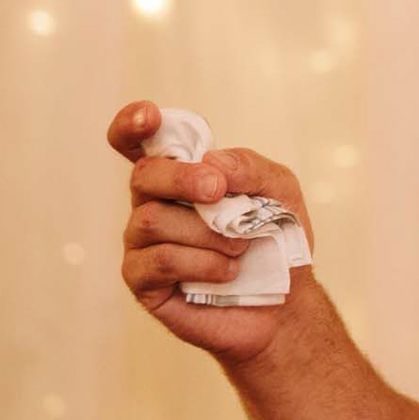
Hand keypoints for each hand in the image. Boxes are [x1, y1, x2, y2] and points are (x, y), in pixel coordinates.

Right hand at [107, 99, 316, 365]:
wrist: (285, 302)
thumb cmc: (276, 240)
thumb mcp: (279, 192)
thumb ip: (249, 168)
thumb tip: (209, 161)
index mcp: (181, 173)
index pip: (139, 140)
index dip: (133, 123)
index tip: (151, 116)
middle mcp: (154, 203)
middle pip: (144, 175)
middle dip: (180, 179)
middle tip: (217, 192)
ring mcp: (143, 242)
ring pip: (151, 219)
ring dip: (206, 232)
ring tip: (240, 247)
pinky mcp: (143, 280)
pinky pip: (157, 260)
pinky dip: (200, 262)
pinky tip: (227, 272)